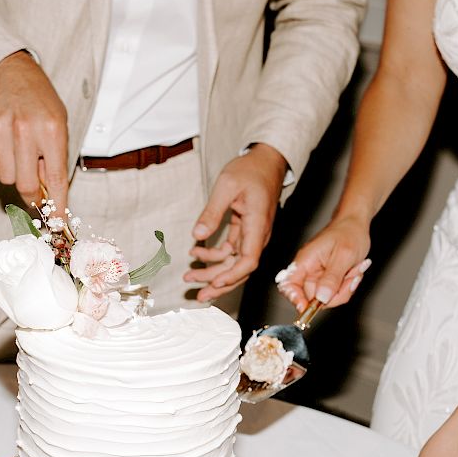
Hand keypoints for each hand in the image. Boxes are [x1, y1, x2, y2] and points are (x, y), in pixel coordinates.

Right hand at [0, 51, 70, 210]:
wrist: (9, 69)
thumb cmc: (39, 100)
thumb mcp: (59, 124)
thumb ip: (55, 160)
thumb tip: (49, 197)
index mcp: (51, 129)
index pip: (54, 179)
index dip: (55, 205)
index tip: (56, 222)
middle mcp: (24, 130)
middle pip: (25, 185)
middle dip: (32, 194)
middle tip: (36, 190)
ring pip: (6, 178)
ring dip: (15, 174)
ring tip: (21, 153)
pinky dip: (1, 160)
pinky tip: (6, 142)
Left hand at [184, 144, 286, 301]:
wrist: (266, 161)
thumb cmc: (250, 170)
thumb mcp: (226, 185)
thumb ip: (212, 212)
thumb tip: (197, 234)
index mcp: (257, 225)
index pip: (249, 261)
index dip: (232, 276)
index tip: (214, 283)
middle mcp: (258, 235)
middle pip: (240, 269)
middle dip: (219, 284)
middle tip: (198, 295)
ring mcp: (252, 235)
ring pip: (234, 263)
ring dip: (213, 273)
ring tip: (190, 277)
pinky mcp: (246, 232)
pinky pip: (231, 252)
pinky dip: (214, 256)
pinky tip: (197, 253)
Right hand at [278, 216, 371, 309]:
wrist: (356, 225)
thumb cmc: (348, 233)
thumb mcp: (343, 256)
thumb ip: (332, 278)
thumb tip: (321, 298)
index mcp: (305, 261)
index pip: (288, 285)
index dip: (294, 298)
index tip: (306, 308)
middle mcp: (308, 270)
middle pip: (313, 298)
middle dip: (334, 294)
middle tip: (350, 279)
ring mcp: (318, 276)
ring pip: (327, 298)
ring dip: (344, 289)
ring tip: (354, 272)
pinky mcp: (328, 279)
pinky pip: (335, 293)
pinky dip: (347, 287)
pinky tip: (353, 273)